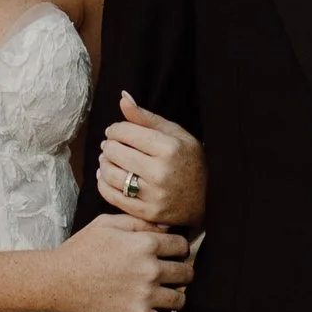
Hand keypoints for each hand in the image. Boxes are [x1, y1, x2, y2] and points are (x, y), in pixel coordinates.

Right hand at [55, 211, 195, 311]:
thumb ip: (137, 222)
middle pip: (186, 273)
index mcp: (145, 243)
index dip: (180, 249)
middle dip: (183, 273)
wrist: (58, 281)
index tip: (175, 255)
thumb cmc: (79, 250)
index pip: (182, 246)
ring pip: (181, 299)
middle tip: (174, 276)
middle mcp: (150, 269)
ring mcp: (145, 294)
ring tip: (168, 297)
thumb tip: (163, 225)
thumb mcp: (106, 223)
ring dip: (177, 297)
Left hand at [96, 93, 204, 227]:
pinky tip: (106, 176)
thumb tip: (122, 97)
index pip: (125, 132)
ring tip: (108, 159)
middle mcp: (160, 172)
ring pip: (110, 173)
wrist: (208, 199)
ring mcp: (154, 195)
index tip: (115, 131)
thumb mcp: (176, 134)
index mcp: (169, 148)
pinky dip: (103, 183)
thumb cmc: (189, 161)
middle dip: (108, 145)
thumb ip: (146, 117)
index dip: (114, 129)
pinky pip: (112, 196)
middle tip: (111, 145)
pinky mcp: (147, 213)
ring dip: (103, 163)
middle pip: (114, 151)